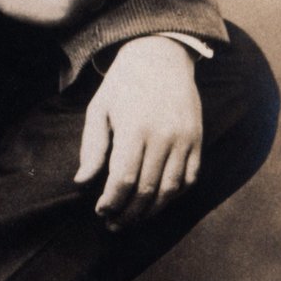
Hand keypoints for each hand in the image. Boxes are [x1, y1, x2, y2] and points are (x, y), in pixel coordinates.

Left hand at [74, 35, 202, 230]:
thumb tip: (82, 182)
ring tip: (133, 219)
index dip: (112, 202)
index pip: (124, 179)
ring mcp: (184, 138)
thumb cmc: (123, 83)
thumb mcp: (100, 108)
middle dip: (128, 213)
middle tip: (114, 224)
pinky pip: (190, 178)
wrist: (160, 55)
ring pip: (170, 190)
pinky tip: (158, 201)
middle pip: (147, 190)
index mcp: (134, 127)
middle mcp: (163, 135)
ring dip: (151, 211)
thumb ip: (92, 147)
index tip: (100, 211)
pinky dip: (174, 195)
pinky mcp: (197, 139)